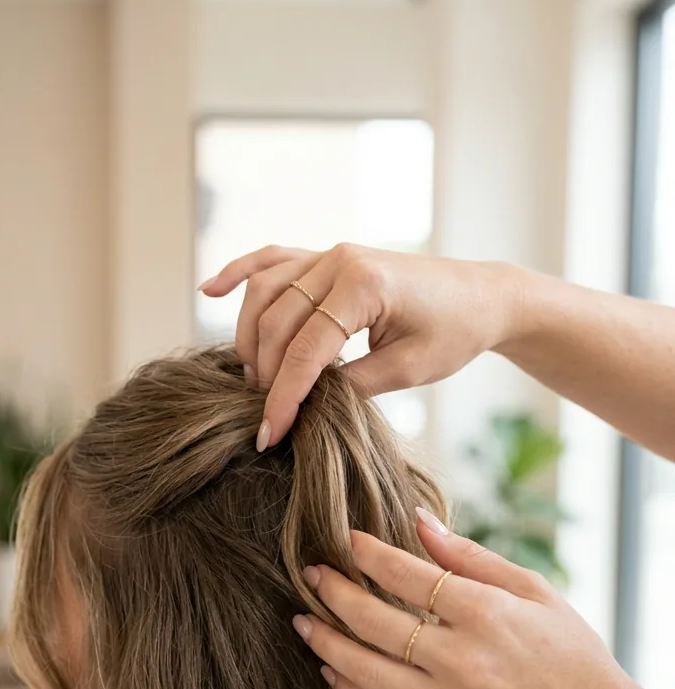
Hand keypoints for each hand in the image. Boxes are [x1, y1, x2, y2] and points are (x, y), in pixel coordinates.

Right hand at [200, 243, 522, 448]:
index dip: (283, 397)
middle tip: (265, 415)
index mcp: (363, 284)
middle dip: (265, 373)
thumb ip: (350, 386)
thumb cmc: (452, 333)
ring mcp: (329, 253)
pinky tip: (208, 289)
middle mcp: (339, 259)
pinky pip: (272, 260)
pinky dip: (239, 273)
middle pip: (276, 322)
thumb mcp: (405, 370)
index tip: (269, 434)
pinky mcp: (327, 257)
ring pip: (264, 292)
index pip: (306, 350)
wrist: (480, 296)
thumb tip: (301, 405)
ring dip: (250, 336)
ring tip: (255, 380)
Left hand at [291, 509, 648, 688]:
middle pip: (373, 622)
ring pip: (363, 671)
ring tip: (305, 621)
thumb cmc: (570, 654)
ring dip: (326, 643)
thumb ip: (470, 558)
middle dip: (333, 593)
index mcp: (486, 614)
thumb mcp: (533, 592)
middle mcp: (460, 660)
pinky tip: (331, 670)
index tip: (346, 540)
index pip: (407, 576)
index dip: (368, 555)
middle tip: (311, 575)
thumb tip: (419, 521)